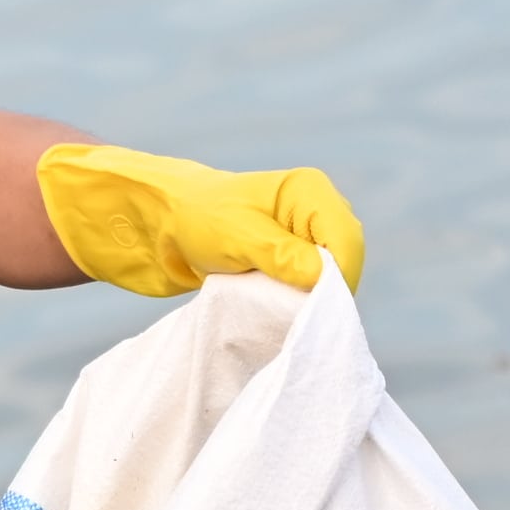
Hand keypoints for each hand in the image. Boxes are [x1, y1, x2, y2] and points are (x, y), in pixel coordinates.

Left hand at [37, 143, 365, 296]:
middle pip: (345, 258)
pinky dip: (301, 299)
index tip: (316, 308)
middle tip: (300, 318)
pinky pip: (313, 284)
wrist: (164, 226)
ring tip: (285, 313)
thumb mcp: (236, 237)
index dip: (338, 276)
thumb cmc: (197, 221)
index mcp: (310, 191)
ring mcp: (309, 234)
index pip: (346, 238)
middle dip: (328, 289)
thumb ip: (279, 254)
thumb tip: (320, 277)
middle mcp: (317, 209)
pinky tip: (282, 310)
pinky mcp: (296, 256)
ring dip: (313, 297)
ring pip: (331, 275)